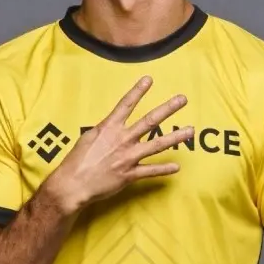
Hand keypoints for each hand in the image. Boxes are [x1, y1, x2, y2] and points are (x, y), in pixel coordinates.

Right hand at [44, 76, 192, 213]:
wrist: (73, 183)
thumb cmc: (77, 160)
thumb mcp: (88, 138)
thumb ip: (103, 131)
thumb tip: (111, 125)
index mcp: (109, 128)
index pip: (126, 105)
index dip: (137, 91)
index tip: (149, 80)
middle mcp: (122, 140)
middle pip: (149, 121)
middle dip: (167, 109)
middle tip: (182, 100)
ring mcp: (128, 157)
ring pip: (157, 145)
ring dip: (175, 137)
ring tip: (190, 131)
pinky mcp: (130, 174)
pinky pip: (151, 171)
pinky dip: (164, 169)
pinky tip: (176, 167)